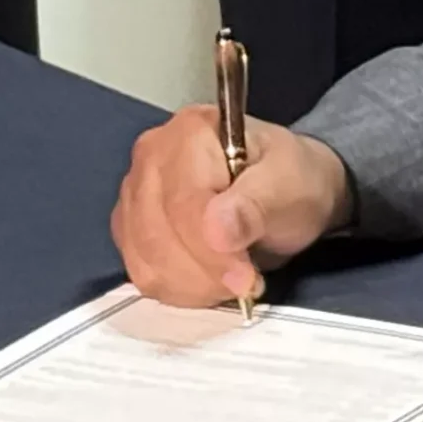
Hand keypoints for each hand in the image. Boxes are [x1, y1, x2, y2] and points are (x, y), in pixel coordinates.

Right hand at [110, 107, 353, 307]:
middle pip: (157, 233)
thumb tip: (218, 232)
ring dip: (193, 284)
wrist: (287, 191)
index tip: (245, 278)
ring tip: (233, 282)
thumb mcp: (289, 186)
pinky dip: (178, 289)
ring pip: (146, 258)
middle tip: (247, 283)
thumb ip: (256, 204)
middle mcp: (152, 156)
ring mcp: (135, 192)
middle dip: (205, 272)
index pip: (184, 203)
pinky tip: (210, 284)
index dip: (210, 250)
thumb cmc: (291, 180)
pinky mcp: (131, 227)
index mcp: (191, 132)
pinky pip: (142, 271)